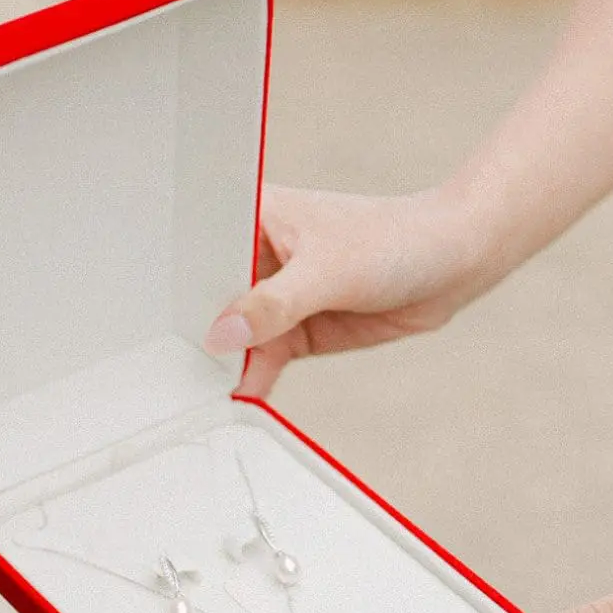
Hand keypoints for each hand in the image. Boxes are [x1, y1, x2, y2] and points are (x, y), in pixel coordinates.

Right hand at [203, 185, 499, 394]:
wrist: (452, 264)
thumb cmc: (395, 240)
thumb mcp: (327, 271)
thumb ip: (272, 305)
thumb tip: (223, 335)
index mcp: (250, 214)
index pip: (197, 252)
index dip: (176, 288)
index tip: (160, 328)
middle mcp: (253, 254)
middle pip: (207, 301)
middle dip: (197, 334)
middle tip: (174, 374)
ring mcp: (272, 295)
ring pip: (233, 337)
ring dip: (223, 364)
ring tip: (201, 396)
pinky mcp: (293, 329)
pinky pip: (260, 359)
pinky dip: (251, 379)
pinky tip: (238, 399)